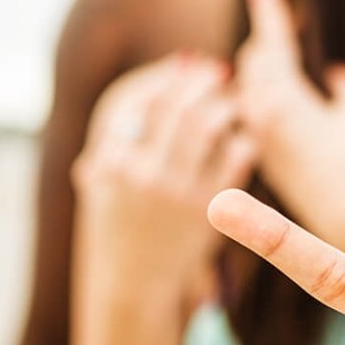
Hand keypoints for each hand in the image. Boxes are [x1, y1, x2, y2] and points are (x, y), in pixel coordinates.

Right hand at [71, 55, 255, 344]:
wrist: (131, 282)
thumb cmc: (118, 221)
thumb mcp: (101, 179)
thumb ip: (121, 131)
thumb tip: (174, 66)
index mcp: (107, 162)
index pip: (133, 98)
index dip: (163, 75)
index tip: (185, 62)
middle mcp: (139, 174)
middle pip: (176, 104)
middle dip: (202, 79)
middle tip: (220, 70)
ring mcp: (175, 191)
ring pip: (209, 123)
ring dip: (226, 103)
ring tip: (233, 100)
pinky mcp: (209, 208)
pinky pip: (237, 154)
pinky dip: (244, 136)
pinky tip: (243, 135)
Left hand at [234, 0, 344, 231]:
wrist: (336, 217)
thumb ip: (344, 87)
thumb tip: (335, 73)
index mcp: (283, 96)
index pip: (272, 41)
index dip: (269, 10)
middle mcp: (259, 111)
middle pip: (251, 59)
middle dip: (265, 39)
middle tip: (276, 21)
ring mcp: (254, 132)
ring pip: (246, 85)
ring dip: (259, 69)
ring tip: (275, 58)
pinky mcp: (257, 149)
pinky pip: (249, 108)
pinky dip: (259, 96)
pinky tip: (273, 100)